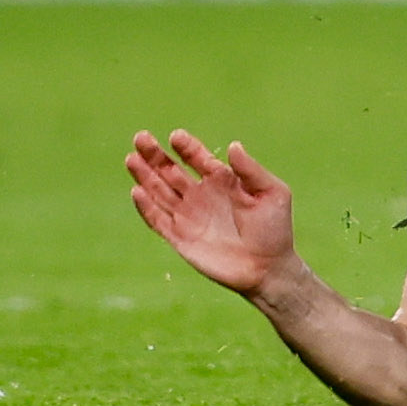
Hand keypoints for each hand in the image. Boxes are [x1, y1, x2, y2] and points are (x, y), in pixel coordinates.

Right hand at [127, 129, 295, 297]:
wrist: (268, 268)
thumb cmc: (275, 229)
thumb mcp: (272, 193)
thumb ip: (251, 171)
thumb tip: (233, 146)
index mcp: (221, 180)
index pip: (197, 157)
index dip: (186, 146)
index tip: (176, 137)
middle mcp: (200, 195)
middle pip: (171, 170)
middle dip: (155, 155)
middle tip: (140, 138)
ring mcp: (189, 216)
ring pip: (160, 192)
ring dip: (145, 176)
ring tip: (131, 158)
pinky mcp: (180, 239)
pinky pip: (159, 221)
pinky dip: (147, 207)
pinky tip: (137, 191)